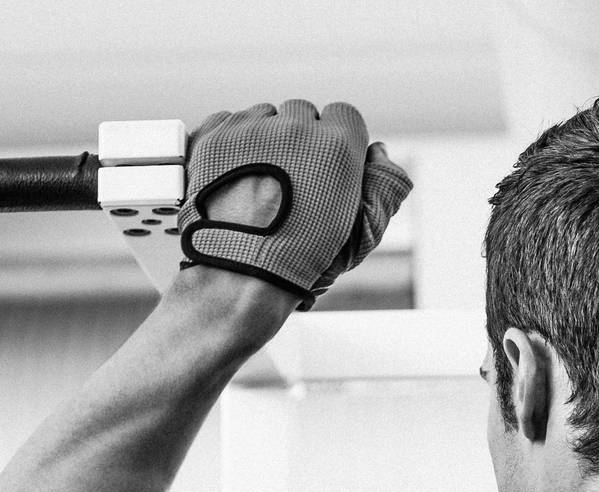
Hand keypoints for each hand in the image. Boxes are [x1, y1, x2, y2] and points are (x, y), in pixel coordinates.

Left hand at [179, 100, 411, 309]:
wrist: (244, 272)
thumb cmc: (305, 257)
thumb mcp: (363, 230)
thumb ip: (383, 186)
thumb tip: (379, 150)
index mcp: (337, 145)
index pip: (345, 114)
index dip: (340, 139)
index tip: (331, 164)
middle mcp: (294, 126)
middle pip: (302, 112)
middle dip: (302, 138)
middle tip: (296, 177)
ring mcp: (249, 128)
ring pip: (264, 116)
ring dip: (266, 138)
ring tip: (262, 179)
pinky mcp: (214, 135)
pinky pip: (228, 121)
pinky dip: (233, 142)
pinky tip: (236, 174)